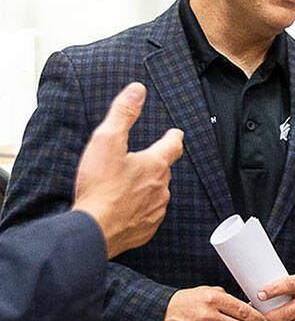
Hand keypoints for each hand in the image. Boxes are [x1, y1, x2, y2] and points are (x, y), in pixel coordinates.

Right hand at [72, 82, 184, 257]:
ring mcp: (155, 209)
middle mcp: (161, 187)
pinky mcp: (146, 228)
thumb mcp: (107, 141)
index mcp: (155, 165)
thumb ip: (123, 114)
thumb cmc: (100, 187)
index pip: (173, 145)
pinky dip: (139, 208)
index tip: (175, 134)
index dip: (173, 137)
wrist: (94, 229)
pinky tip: (126, 207)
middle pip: (163, 170)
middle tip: (140, 160)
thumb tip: (137, 91)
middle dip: (155, 163)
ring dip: (147, 187)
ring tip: (128, 185)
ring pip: (157, 193)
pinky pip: (148, 214)